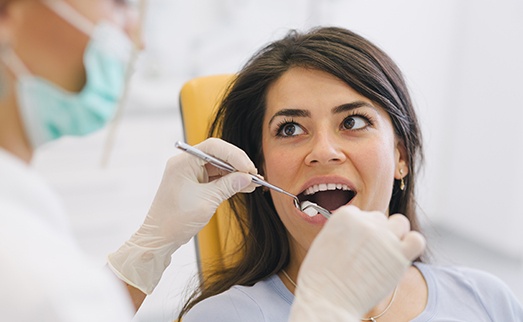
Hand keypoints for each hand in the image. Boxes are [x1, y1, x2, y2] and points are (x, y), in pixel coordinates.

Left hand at [107, 138, 257, 293]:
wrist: (159, 238)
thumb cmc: (175, 221)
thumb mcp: (207, 202)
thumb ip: (228, 186)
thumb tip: (247, 177)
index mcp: (183, 162)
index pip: (214, 148)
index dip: (234, 155)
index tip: (249, 168)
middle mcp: (185, 163)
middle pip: (217, 154)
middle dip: (237, 164)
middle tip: (254, 176)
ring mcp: (189, 173)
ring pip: (218, 165)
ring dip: (235, 173)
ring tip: (253, 182)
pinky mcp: (193, 183)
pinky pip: (215, 176)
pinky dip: (229, 181)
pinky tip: (243, 186)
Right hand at [289, 205, 424, 321]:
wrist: (327, 300)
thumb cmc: (321, 277)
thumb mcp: (324, 242)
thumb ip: (344, 231)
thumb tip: (360, 230)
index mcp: (345, 215)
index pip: (362, 215)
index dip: (360, 232)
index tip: (356, 246)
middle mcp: (366, 222)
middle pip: (380, 219)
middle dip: (376, 234)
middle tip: (368, 255)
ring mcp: (384, 238)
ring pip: (400, 223)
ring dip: (396, 235)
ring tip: (385, 254)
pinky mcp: (399, 255)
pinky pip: (416, 240)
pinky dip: (411, 245)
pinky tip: (400, 256)